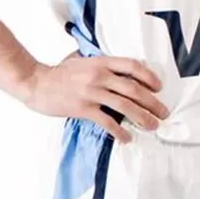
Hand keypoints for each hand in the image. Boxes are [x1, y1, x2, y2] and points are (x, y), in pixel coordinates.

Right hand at [21, 53, 167, 142]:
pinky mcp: (83, 108)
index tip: (159, 87)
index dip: (149, 76)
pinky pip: (106, 121)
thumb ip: (102, 64)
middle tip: (164, 113)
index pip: (132, 66)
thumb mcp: (83, 60)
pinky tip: (127, 138)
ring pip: (125, 106)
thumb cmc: (59, 73)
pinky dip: (119, 131)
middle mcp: (100, 76)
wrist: (35, 82)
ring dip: (142, 117)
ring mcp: (91, 92)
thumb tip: (122, 71)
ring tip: (153, 126)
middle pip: (134, 89)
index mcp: (102, 62)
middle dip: (152, 102)